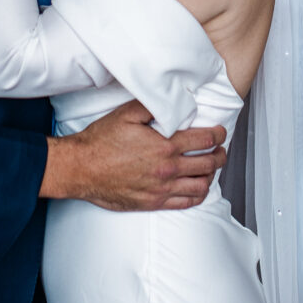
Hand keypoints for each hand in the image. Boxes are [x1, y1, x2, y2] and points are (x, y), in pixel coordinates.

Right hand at [50, 99, 225, 210]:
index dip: (218, 134)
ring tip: (210, 168)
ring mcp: (162, 188)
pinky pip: (186, 203)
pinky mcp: (153, 202)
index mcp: (164, 145)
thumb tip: (172, 100)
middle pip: (208, 164)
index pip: (205, 140)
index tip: (220, 132)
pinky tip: (197, 187)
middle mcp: (167, 169)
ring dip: (211, 176)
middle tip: (220, 150)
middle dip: (220, 155)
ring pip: (201, 186)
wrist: (81, 168)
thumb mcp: (126, 114)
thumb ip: (153, 106)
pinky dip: (198, 195)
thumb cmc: (101, 141)